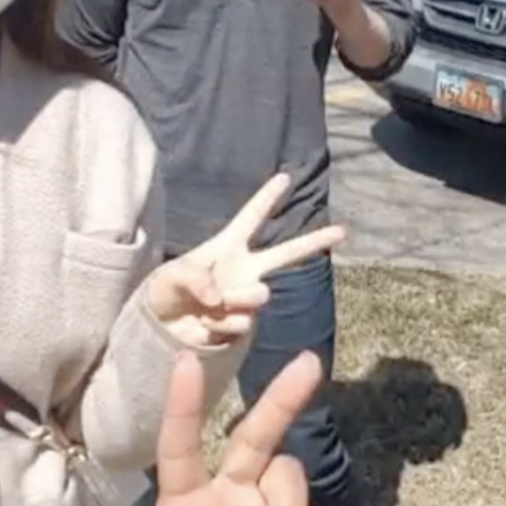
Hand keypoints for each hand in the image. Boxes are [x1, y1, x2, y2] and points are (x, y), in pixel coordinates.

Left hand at [148, 173, 345, 344]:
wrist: (161, 328)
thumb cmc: (165, 290)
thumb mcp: (171, 276)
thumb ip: (196, 279)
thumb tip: (221, 298)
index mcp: (227, 247)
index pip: (251, 218)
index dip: (266, 198)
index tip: (284, 177)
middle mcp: (244, 269)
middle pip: (286, 253)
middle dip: (316, 242)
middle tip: (344, 231)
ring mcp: (245, 296)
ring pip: (260, 295)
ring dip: (237, 300)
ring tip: (211, 305)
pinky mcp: (243, 323)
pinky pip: (244, 322)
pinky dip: (222, 325)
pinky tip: (206, 323)